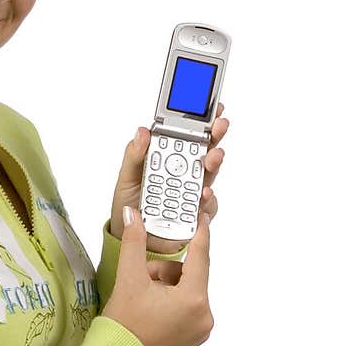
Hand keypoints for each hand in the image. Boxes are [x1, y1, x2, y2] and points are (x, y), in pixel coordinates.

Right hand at [102, 201, 213, 345]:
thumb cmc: (123, 324)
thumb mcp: (129, 278)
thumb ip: (134, 243)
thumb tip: (133, 214)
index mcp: (194, 299)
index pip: (200, 256)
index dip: (200, 234)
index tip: (203, 217)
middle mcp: (204, 316)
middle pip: (190, 277)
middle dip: (165, 272)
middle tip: (142, 280)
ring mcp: (201, 331)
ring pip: (188, 293)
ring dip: (167, 288)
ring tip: (142, 300)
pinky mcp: (194, 341)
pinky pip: (188, 311)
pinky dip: (171, 304)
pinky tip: (151, 314)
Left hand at [109, 102, 229, 253]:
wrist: (130, 237)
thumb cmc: (129, 204)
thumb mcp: (127, 176)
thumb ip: (134, 154)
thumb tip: (143, 131)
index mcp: (169, 158)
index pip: (188, 134)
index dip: (202, 120)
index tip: (212, 108)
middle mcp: (185, 172)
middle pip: (205, 149)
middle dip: (215, 135)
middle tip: (219, 126)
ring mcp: (193, 191)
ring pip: (210, 173)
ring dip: (214, 163)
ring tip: (212, 158)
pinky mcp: (196, 213)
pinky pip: (207, 204)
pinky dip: (207, 197)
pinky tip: (203, 192)